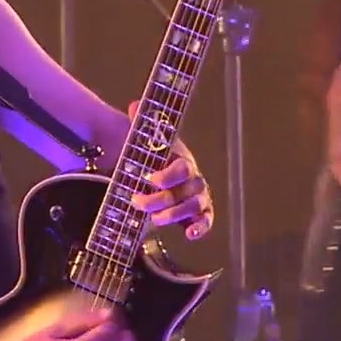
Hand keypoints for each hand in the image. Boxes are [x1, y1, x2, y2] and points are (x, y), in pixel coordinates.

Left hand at [125, 101, 214, 239]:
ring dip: (174, 215)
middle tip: (137, 202)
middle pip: (184, 191)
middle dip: (160, 199)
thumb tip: (133, 105)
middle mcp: (194, 178)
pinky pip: (206, 221)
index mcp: (182, 160)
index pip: (181, 168)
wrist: (160, 176)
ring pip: (193, 207)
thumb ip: (142, 125)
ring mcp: (199, 196)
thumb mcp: (146, 143)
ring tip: (154, 220)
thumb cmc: (154, 160)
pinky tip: (190, 234)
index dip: (167, 175)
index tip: (149, 180)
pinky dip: (201, 228)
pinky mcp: (200, 213)